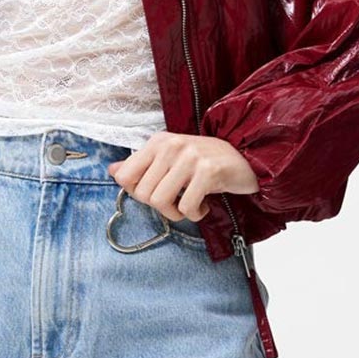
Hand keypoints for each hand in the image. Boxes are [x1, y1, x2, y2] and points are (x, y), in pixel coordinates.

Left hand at [107, 133, 258, 224]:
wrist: (246, 157)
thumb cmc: (205, 162)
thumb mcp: (170, 159)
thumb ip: (141, 165)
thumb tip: (113, 171)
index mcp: (158, 142)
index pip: (124, 176)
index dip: (136, 193)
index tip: (156, 193)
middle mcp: (171, 146)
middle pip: (143, 194)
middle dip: (159, 207)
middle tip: (177, 201)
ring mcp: (190, 158)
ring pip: (161, 202)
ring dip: (176, 213)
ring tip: (189, 204)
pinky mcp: (208, 172)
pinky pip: (186, 207)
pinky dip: (195, 214)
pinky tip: (204, 204)